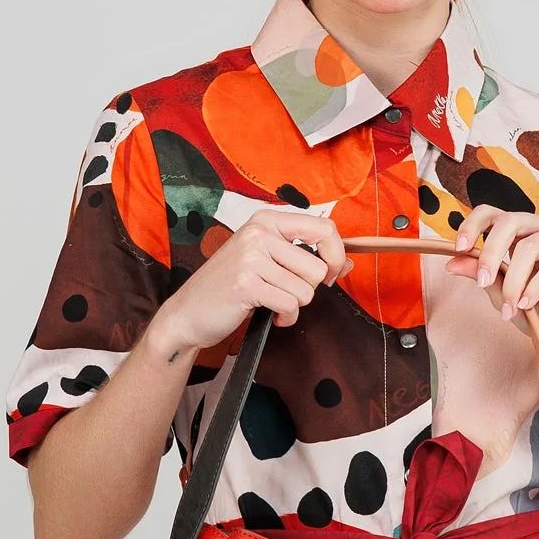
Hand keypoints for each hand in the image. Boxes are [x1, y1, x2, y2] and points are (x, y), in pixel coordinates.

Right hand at [152, 208, 353, 352]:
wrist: (188, 312)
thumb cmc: (230, 286)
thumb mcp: (268, 261)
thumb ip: (306, 259)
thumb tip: (349, 263)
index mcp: (266, 220)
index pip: (323, 228)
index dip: (336, 256)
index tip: (332, 274)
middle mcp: (259, 232)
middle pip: (318, 267)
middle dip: (307, 289)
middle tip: (285, 292)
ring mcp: (252, 257)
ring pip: (306, 290)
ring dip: (294, 305)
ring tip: (271, 302)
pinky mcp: (247, 284)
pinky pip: (290, 306)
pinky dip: (285, 318)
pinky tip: (269, 314)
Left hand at [447, 206, 538, 358]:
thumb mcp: (503, 294)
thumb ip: (481, 275)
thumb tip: (451, 262)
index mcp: (522, 231)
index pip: (493, 213)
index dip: (472, 225)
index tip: (458, 248)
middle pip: (509, 222)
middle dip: (490, 254)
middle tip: (482, 283)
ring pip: (530, 246)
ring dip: (514, 281)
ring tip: (509, 307)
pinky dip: (536, 286)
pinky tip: (527, 304)